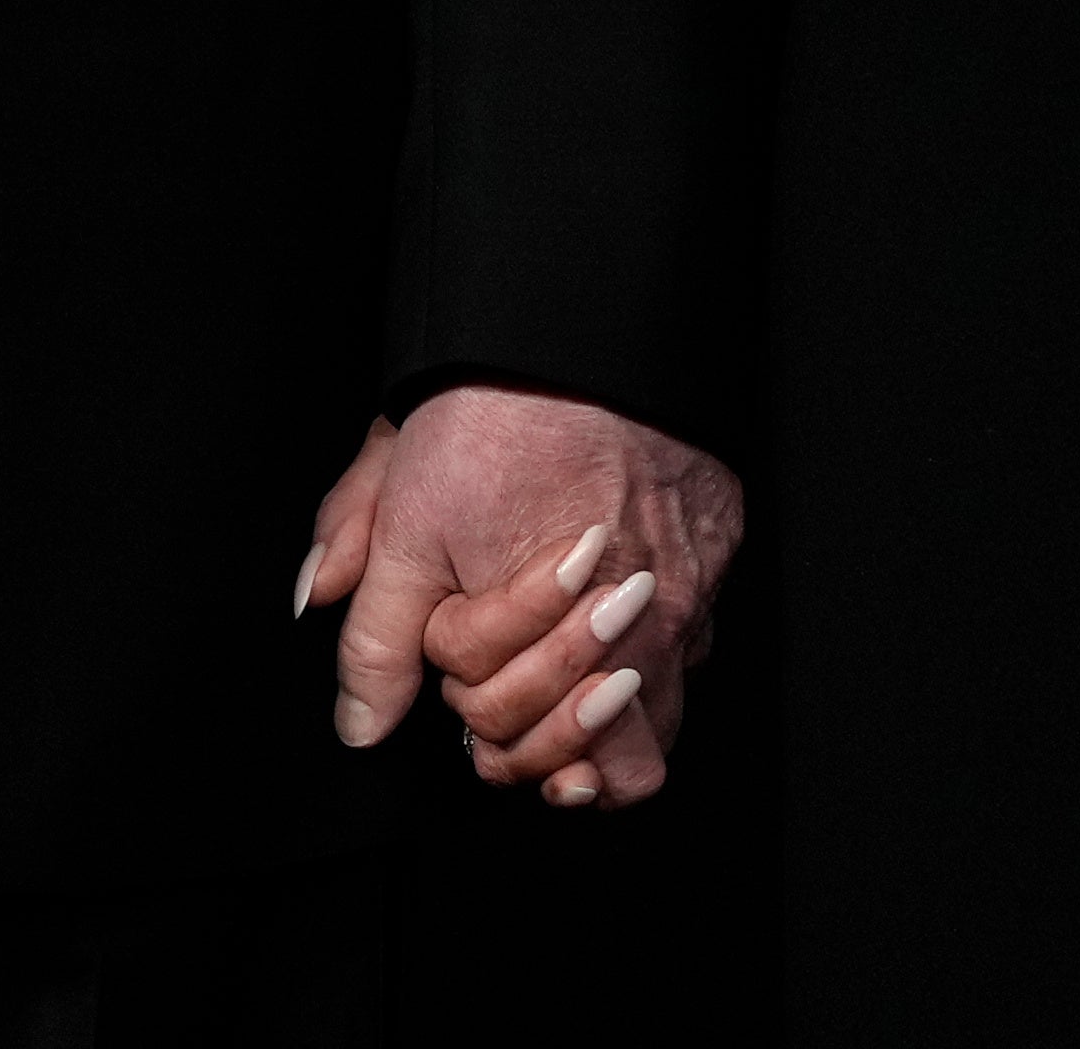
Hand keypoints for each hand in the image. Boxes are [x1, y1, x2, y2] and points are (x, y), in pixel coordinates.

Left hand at [290, 384, 744, 811]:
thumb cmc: (495, 409)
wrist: (584, 322)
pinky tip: (607, 649)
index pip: (492, 719)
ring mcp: (684, 597)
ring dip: (594, 731)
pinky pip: (691, 655)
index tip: (443, 645)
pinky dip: (647, 668)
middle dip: (524, 734)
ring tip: (552, 707)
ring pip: (651, 728)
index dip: (452, 687)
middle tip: (491, 696)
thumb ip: (373, 633)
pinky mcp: (718, 560)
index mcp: (538, 620)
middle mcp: (629, 624)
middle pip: (582, 756)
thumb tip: (361, 721)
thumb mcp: (401, 515)